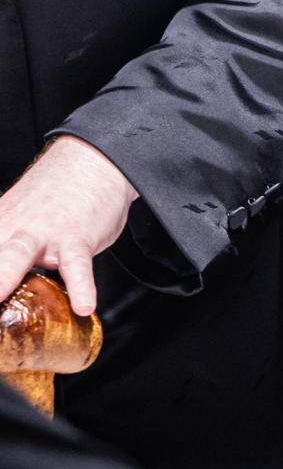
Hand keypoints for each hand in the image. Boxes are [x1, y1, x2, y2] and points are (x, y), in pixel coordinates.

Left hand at [0, 136, 140, 316]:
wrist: (88, 163)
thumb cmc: (51, 200)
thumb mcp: (10, 219)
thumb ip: (0, 252)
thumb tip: (0, 281)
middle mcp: (6, 230)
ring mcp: (41, 233)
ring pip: (17, 255)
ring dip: (3, 276)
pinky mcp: (75, 236)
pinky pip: (77, 264)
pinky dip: (81, 286)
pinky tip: (83, 305)